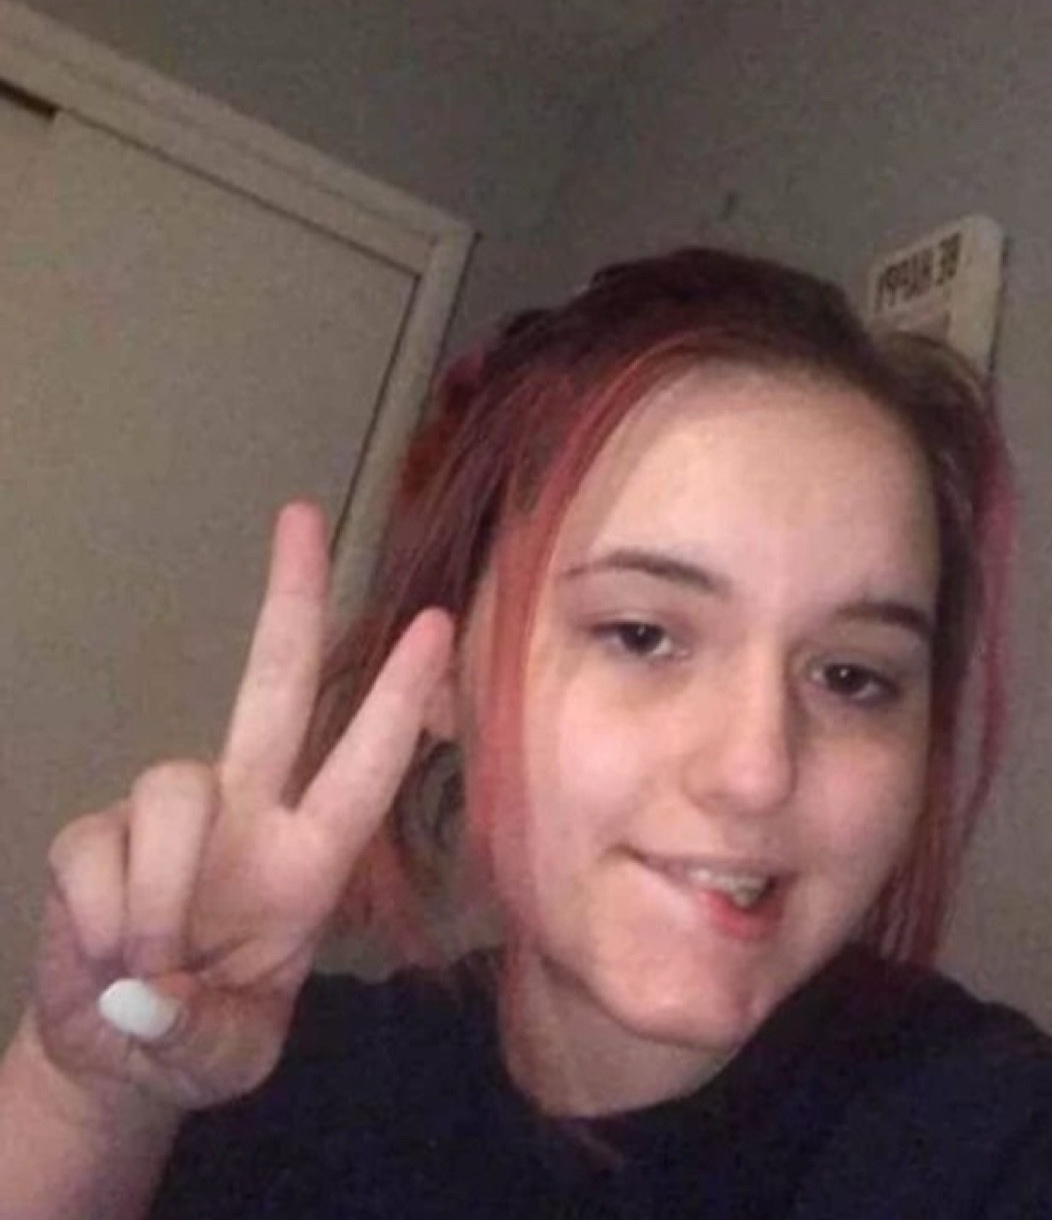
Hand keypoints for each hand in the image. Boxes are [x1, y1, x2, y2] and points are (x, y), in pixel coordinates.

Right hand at [27, 501, 452, 1113]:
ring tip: (151, 966)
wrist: (115, 1062)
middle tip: (303, 515)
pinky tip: (106, 959)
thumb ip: (207, 1031)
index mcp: (307, 861)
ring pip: (171, 789)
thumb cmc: (202, 1041)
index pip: (363, 767)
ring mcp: (165, 817)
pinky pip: (95, 850)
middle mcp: (246, 815)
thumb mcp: (231, 1061)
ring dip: (160, 895)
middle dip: (291, 600)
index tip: (434, 622)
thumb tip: (156, 981)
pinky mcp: (92, 836)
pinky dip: (101, 917)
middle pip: (274, 684)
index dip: (398, 700)